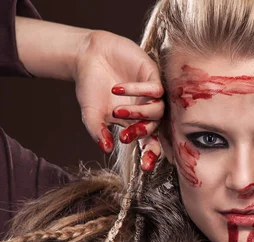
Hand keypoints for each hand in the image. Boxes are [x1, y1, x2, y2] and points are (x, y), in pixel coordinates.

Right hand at [74, 30, 163, 170]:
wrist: (88, 56)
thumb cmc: (91, 85)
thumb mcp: (91, 113)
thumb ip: (97, 131)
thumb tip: (105, 149)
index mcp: (135, 123)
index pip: (148, 142)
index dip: (150, 154)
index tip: (145, 166)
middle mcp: (146, 110)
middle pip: (156, 128)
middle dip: (142, 133)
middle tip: (125, 135)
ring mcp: (151, 93)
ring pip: (158, 110)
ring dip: (138, 113)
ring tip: (118, 111)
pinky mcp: (152, 75)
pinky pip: (155, 88)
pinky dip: (138, 91)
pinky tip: (119, 88)